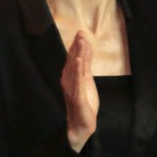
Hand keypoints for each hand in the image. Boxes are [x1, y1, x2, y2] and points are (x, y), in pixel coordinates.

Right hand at [61, 28, 98, 151]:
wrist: (80, 125)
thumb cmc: (84, 104)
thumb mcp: (87, 81)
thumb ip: (86, 65)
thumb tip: (85, 50)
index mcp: (70, 77)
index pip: (73, 58)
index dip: (77, 45)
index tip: (80, 32)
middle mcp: (69, 81)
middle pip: (73, 60)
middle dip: (77, 46)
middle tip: (81, 32)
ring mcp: (72, 88)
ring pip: (75, 68)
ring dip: (78, 53)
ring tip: (81, 41)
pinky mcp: (78, 96)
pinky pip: (78, 81)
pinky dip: (78, 70)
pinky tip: (80, 60)